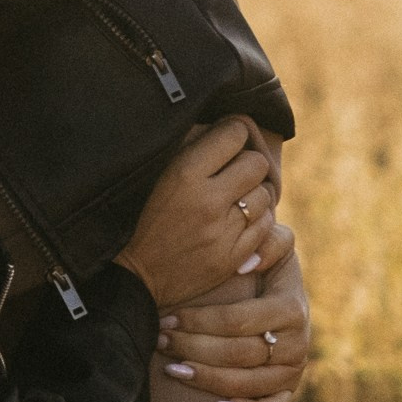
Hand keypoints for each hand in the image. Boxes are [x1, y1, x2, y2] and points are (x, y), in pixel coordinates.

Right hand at [118, 120, 281, 306]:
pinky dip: (256, 221)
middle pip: (256, 164)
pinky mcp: (233, 257)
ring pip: (265, 196)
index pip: (234, 134)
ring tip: (236, 199)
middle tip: (235, 171)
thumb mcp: (157, 173)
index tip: (227, 140)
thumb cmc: (144, 216)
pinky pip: (265, 227)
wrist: (136, 276)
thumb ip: (189, 146)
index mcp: (185, 173)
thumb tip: (220, 125)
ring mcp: (223, 232)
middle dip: (248, 164)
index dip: (233, 133)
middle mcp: (207, 201)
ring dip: (254, 194)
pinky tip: (237, 222)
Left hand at [159, 240, 311, 401]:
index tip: (168, 317)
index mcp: (291, 307)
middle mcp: (298, 343)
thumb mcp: (275, 244)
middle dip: (194, 348)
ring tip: (173, 369)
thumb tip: (244, 264)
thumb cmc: (267, 266)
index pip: (237, 321)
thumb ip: (267, 242)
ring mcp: (295, 370)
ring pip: (249, 385)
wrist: (285, 292)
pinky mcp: (291, 390)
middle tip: (161, 342)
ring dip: (207, 380)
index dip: (199, 322)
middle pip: (239, 354)